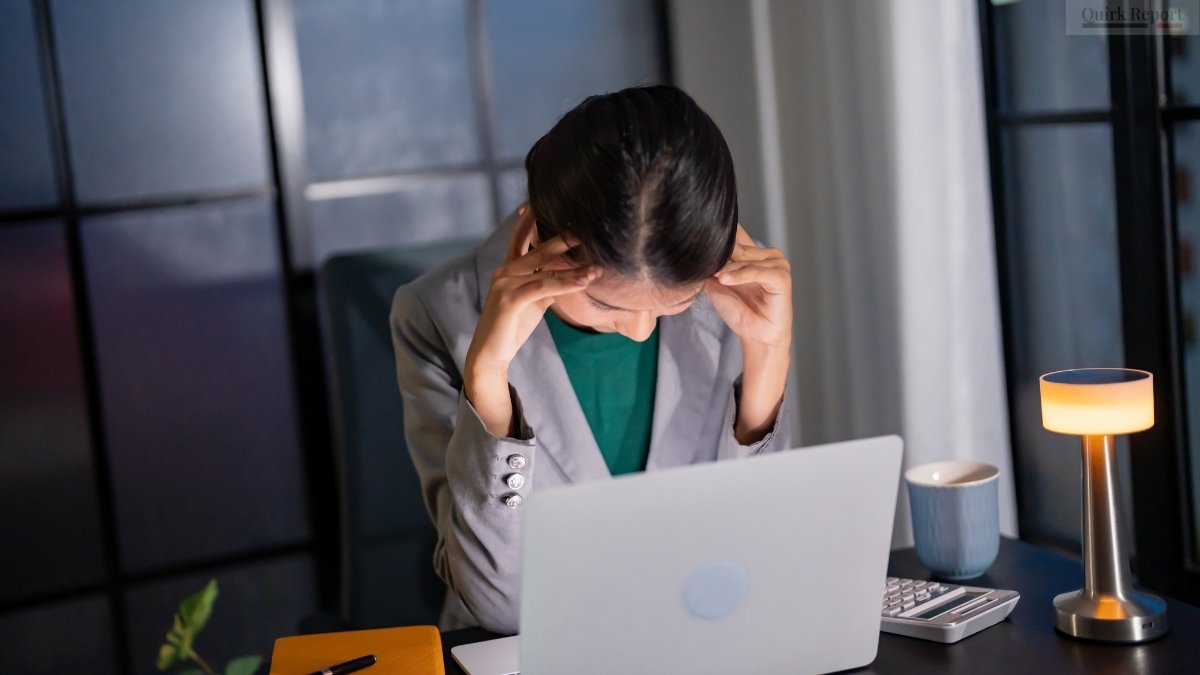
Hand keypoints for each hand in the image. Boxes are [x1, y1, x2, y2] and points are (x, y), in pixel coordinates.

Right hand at [464, 205, 600, 436]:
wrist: (491, 354)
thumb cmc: (512, 327)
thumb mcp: (534, 301)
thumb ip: (547, 284)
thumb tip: (571, 275)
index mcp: (509, 269)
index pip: (522, 237)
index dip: (534, 220)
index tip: (551, 207)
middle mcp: (504, 271)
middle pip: (536, 248)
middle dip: (562, 239)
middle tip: (586, 231)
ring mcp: (504, 284)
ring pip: (544, 269)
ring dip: (574, 268)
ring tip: (597, 267)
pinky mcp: (509, 300)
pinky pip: (542, 287)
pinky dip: (565, 283)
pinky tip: (583, 282)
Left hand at [703, 224, 792, 349]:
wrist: (756, 337)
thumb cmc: (739, 312)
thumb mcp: (717, 285)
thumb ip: (711, 267)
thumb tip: (696, 252)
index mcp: (754, 253)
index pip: (736, 234)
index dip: (720, 234)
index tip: (699, 232)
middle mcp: (768, 255)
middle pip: (738, 247)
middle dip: (720, 255)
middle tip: (705, 263)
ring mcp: (778, 265)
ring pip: (745, 260)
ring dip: (728, 269)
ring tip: (716, 278)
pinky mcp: (782, 278)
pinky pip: (757, 272)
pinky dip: (740, 275)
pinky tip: (725, 280)